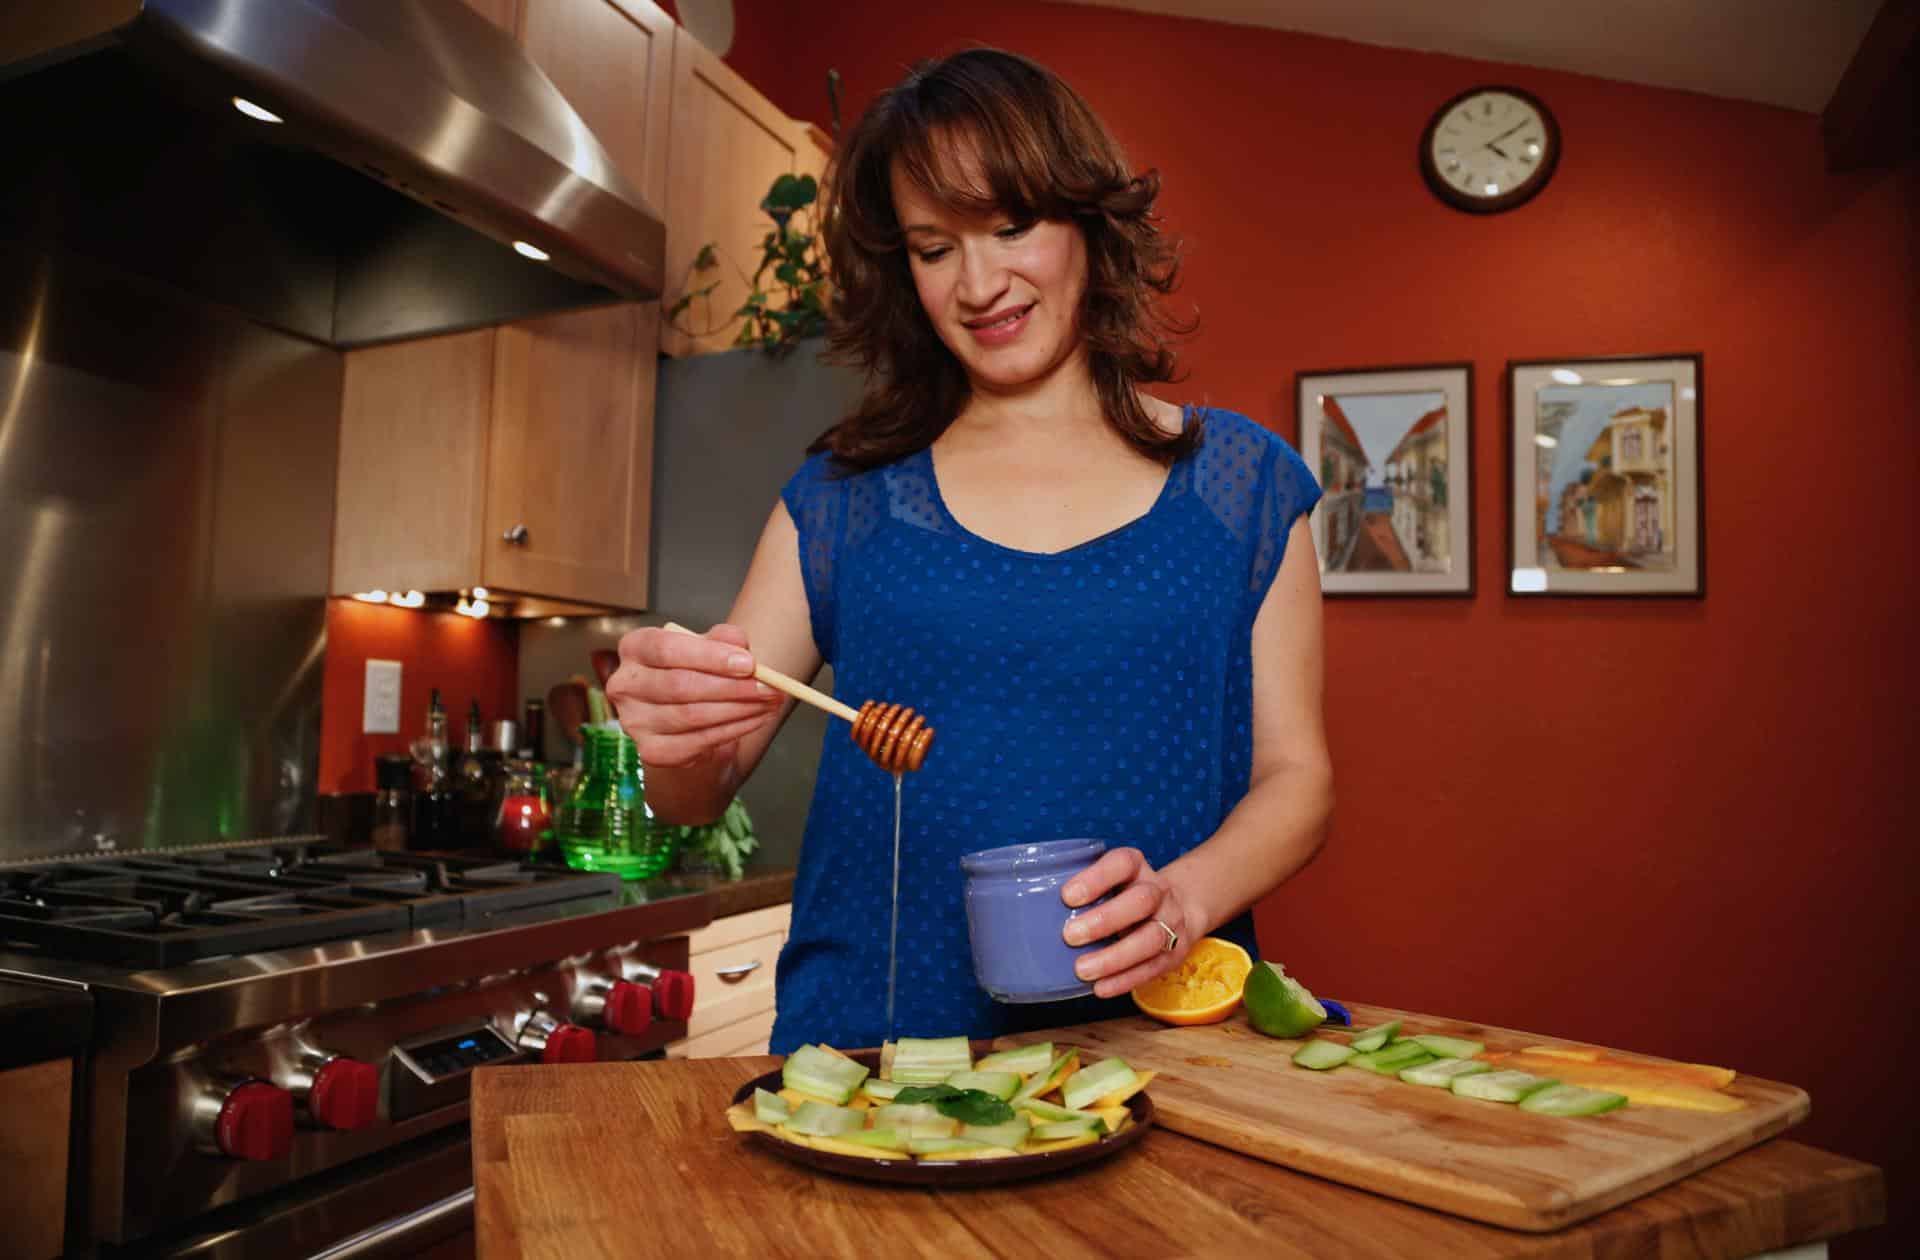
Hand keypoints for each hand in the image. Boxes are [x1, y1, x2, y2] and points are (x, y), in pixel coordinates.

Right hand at [605, 624, 782, 769]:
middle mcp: (624, 684)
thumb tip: (739, 643)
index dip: (710, 656)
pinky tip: (754, 720)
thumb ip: (723, 639)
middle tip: (770, 688)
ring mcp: (634, 721)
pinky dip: (732, 731)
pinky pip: (697, 742)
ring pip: (691, 716)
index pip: (666, 649)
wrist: (686, 717)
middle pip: (680, 686)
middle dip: (732, 687)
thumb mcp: (709, 648)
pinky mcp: (651, 751)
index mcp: (634, 648)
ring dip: (738, 711)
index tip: (749, 664)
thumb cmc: (696, 672)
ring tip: (769, 703)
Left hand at [1058, 847, 1193, 998]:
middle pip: (1141, 900)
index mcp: (1136, 867)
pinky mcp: (1175, 952)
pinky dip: (1125, 980)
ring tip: (1082, 969)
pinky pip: (1153, 967)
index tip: (1067, 896)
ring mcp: (1171, 921)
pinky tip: (1100, 988)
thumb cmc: (1123, 895)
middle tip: (1069, 936)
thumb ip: (1080, 891)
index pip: (1122, 863)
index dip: (1096, 878)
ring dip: (1115, 957)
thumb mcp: (1109, 881)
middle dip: (1105, 919)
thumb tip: (1025, 910)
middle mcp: (1158, 891)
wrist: (1178, 908)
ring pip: (1151, 938)